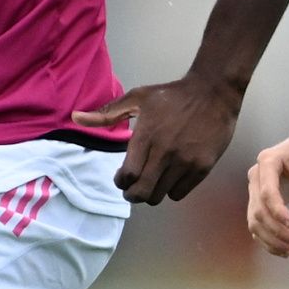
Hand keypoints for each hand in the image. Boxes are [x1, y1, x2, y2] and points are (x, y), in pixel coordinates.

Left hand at [76, 72, 241, 204]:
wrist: (213, 91)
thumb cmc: (172, 95)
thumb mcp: (137, 98)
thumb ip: (106, 114)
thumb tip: (75, 118)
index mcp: (146, 137)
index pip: (127, 176)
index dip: (121, 182)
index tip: (122, 177)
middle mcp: (165, 153)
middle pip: (141, 193)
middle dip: (132, 194)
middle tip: (134, 187)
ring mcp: (185, 162)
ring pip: (160, 196)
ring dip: (152, 193)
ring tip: (153, 180)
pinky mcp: (202, 167)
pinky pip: (180, 193)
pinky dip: (172, 190)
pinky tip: (171, 177)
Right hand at [245, 127, 288, 255]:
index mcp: (267, 161)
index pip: (266, 192)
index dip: (278, 211)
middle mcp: (255, 176)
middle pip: (258, 209)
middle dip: (276, 230)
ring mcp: (254, 189)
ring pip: (254, 220)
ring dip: (271, 239)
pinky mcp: (259, 201)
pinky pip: (258, 224)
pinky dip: (269, 240)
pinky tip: (285, 251)